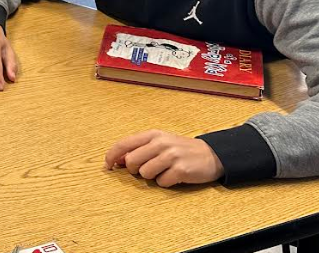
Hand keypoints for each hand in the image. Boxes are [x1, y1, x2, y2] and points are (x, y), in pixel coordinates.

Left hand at [104, 130, 224, 187]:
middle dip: (135, 170)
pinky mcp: (181, 170)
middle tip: (147, 168)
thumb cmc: (180, 150)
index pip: (124, 144)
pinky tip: (174, 176)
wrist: (211, 155)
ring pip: (145, 173)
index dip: (111, 156)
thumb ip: (138, 148)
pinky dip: (165, 182)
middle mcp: (161, 143)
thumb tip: (117, 160)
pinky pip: (161, 183)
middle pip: (132, 161)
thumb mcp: (159, 143)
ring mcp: (171, 156)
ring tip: (164, 170)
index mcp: (153, 134)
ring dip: (152, 177)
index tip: (107, 166)